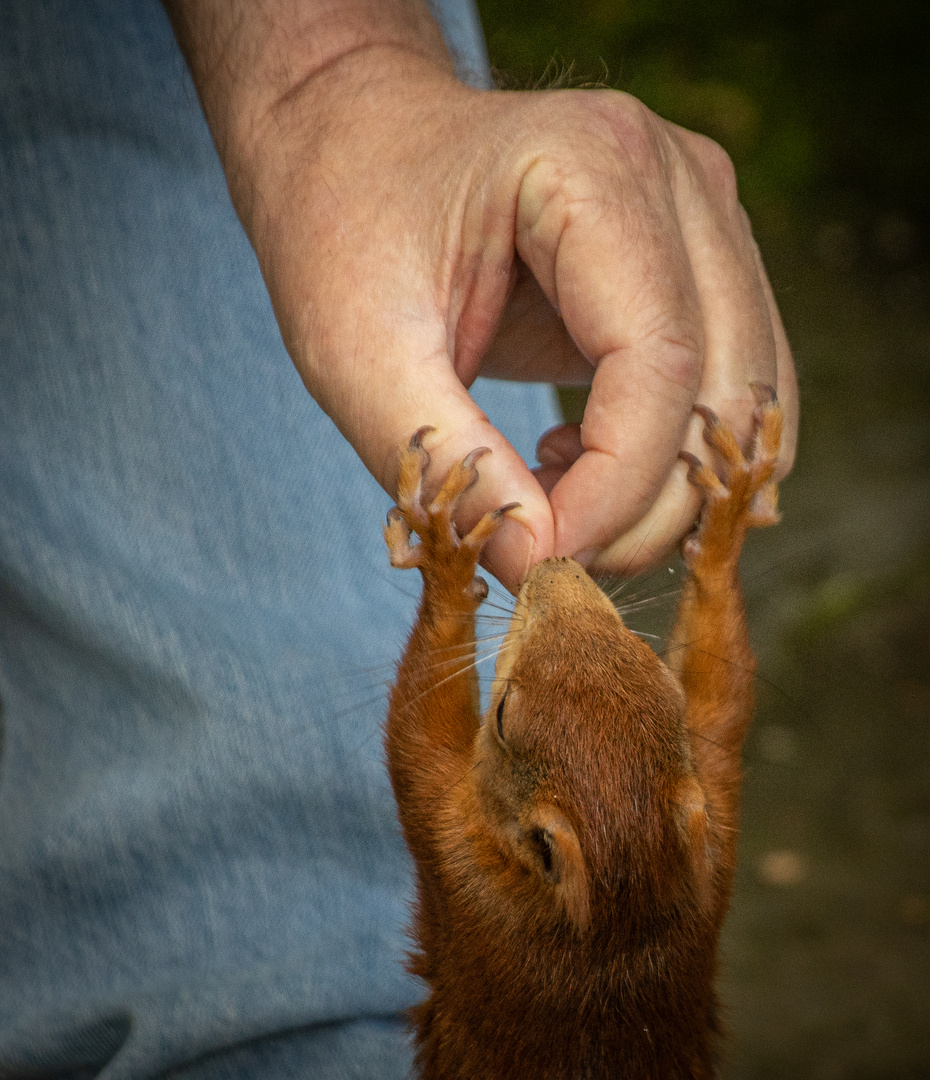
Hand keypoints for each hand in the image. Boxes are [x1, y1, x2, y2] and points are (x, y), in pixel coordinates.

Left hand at [169, 2, 796, 591]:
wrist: (354, 147)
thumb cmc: (341, 227)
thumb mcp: (356, 349)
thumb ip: (449, 460)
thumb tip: (541, 568)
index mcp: (596, 167)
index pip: (660, 360)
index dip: (616, 489)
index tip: (546, 564)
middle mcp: (682, 180)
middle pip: (725, 389)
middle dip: (650, 509)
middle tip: (551, 560)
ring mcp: (707, 217)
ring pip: (748, 401)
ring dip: (668, 492)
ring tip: (554, 495)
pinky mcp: (702, 262)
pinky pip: (732, 390)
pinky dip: (675, 459)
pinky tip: (578, 461)